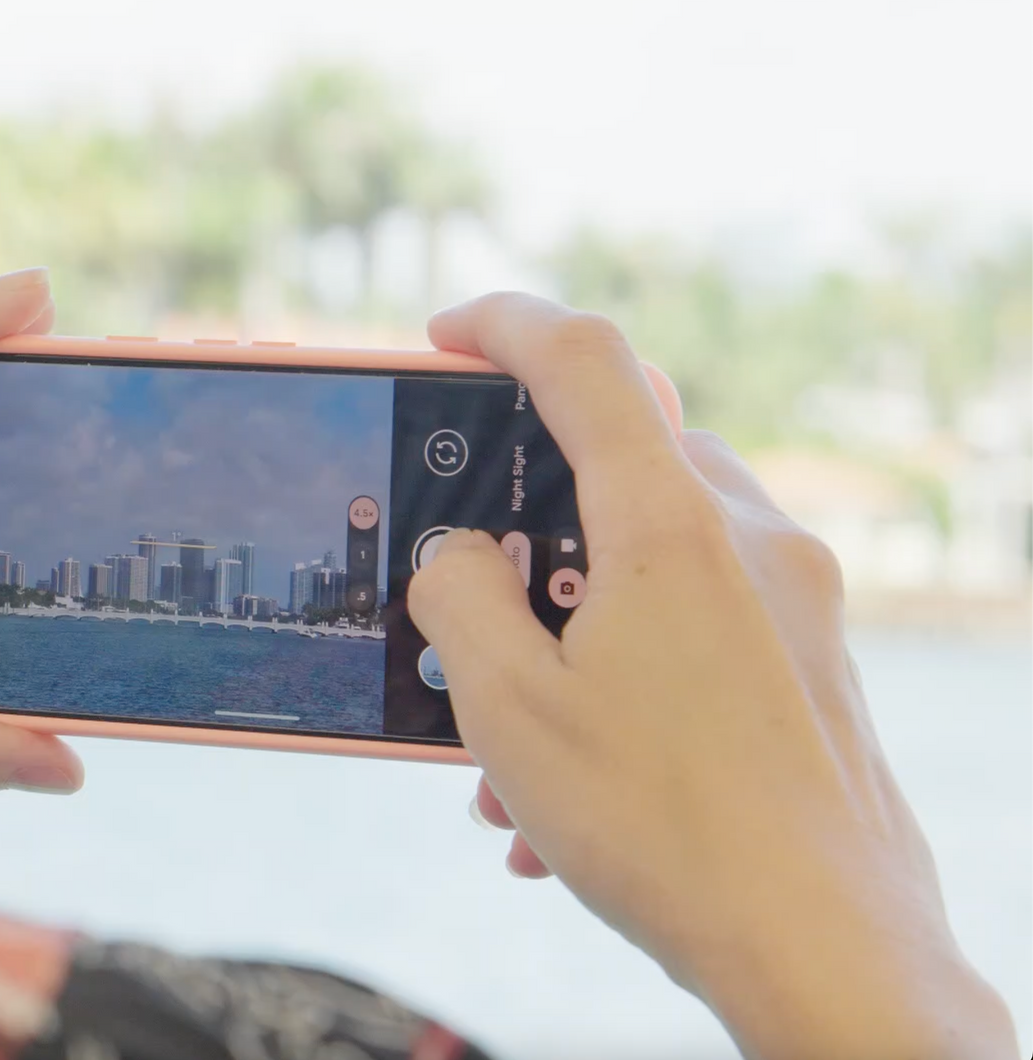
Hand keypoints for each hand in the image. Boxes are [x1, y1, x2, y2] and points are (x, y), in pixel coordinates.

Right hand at [408, 293, 1013, 1059]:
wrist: (823, 946)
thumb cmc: (664, 827)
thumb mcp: (507, 707)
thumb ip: (457, 596)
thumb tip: (456, 554)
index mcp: (671, 526)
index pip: (584, 359)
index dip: (503, 323)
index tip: (445, 334)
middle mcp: (749, 540)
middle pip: (620, 458)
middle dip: (526, 518)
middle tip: (463, 591)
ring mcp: (795, 601)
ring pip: (652, 556)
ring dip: (566, 620)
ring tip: (506, 744)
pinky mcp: (813, 661)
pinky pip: (698, 623)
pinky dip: (621, 669)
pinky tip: (568, 787)